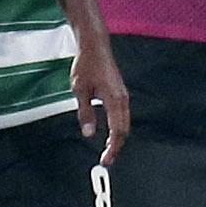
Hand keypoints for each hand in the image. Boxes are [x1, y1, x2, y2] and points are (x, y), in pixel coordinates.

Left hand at [75, 32, 131, 158]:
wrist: (95, 46)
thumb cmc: (87, 65)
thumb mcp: (80, 90)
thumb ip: (85, 113)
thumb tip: (89, 133)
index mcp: (114, 99)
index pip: (117, 130)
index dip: (113, 148)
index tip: (106, 160)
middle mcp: (123, 99)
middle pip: (124, 129)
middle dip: (117, 146)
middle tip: (106, 160)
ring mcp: (123, 95)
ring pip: (125, 123)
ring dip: (118, 138)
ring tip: (108, 150)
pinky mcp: (120, 93)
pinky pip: (123, 115)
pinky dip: (118, 128)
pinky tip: (110, 133)